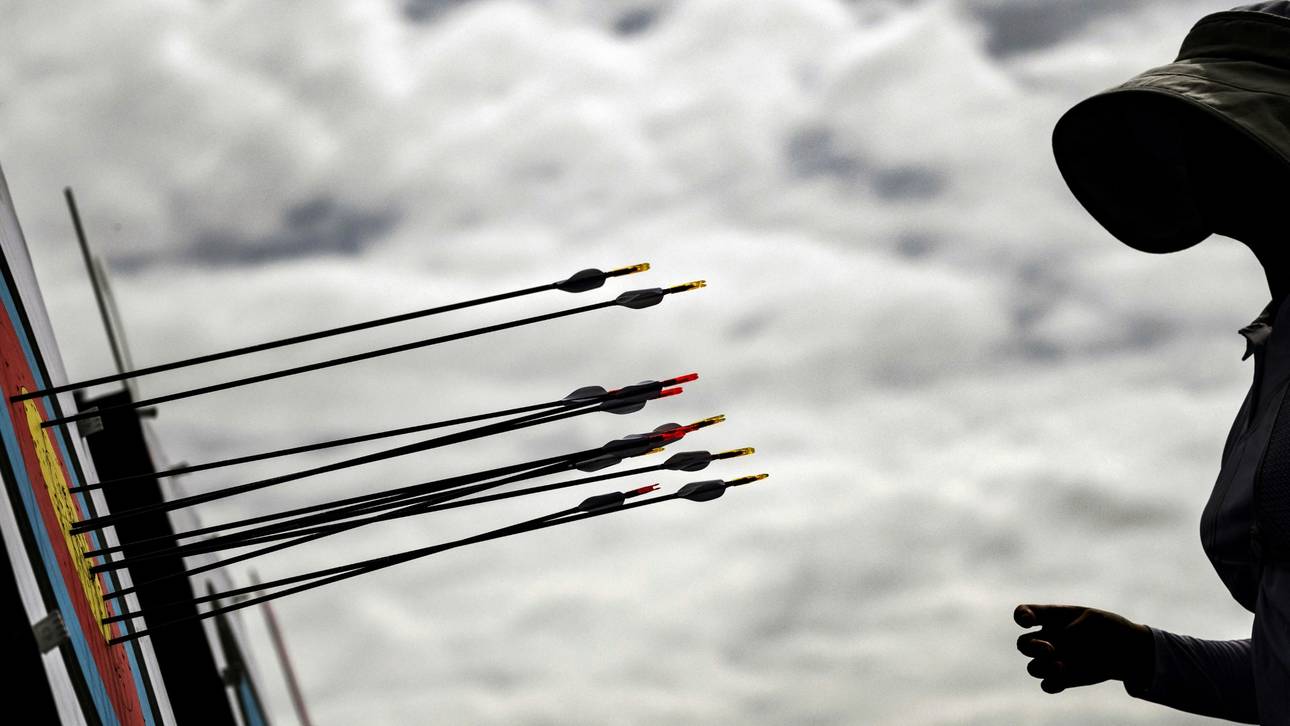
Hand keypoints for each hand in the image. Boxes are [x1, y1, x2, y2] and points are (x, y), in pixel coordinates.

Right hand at [1014, 604, 1153, 693]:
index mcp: (1050, 618)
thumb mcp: (1093, 620)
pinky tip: (1062, 678)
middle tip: (1050, 649)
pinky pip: (1047, 685)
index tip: (1028, 621)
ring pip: (1033, 668)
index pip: (1024, 614)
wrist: (1128, 649)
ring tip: (1061, 665)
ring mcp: (1053, 660)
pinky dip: (1051, 683)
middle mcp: (1046, 639)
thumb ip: (1071, 631)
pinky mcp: (1064, 679)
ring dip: (1042, 668)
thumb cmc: (1108, 627)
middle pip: (1024, 644)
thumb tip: (1055, 649)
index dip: (1021, 617)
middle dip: (1032, 647)